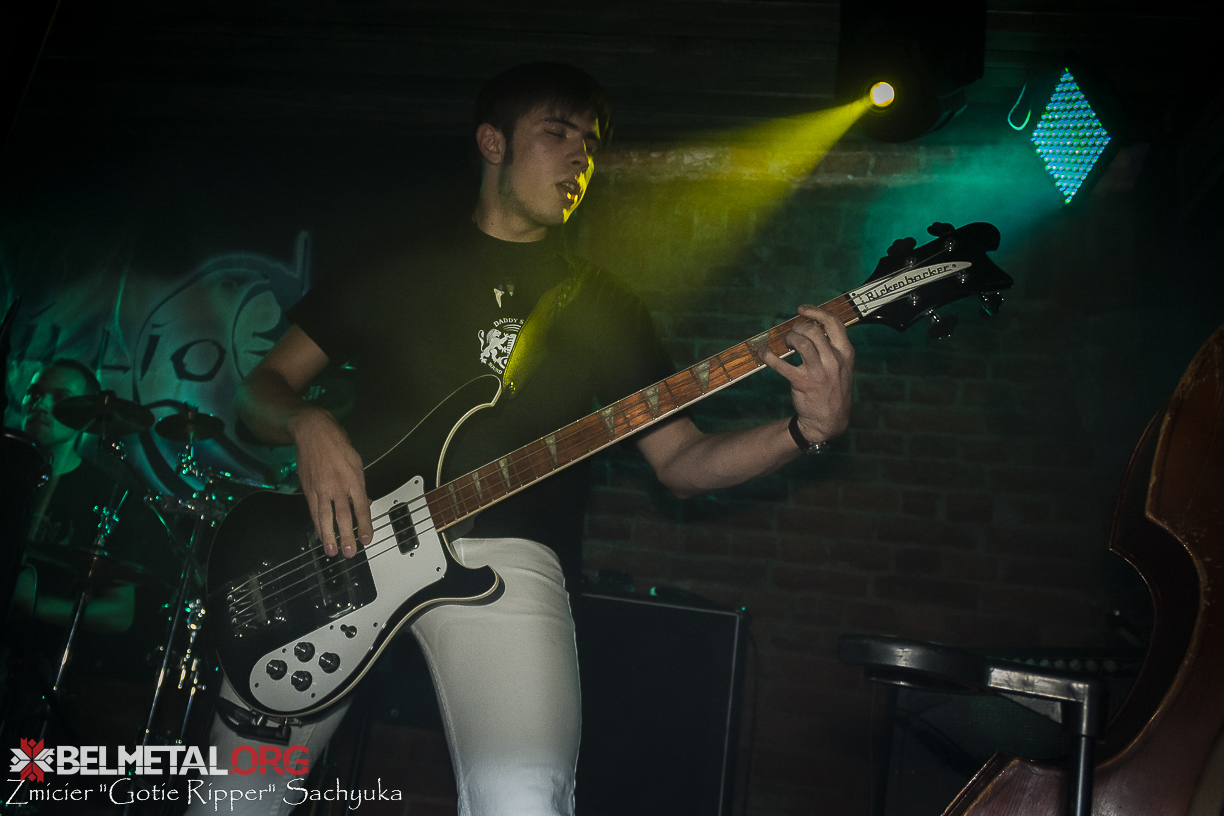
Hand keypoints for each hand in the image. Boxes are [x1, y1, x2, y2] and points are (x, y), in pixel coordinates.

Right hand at [289, 407, 372, 557]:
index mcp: (354, 479)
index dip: (365, 525)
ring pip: (325, 517)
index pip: (361, 508)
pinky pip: (314, 510)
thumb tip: (364, 503)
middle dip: (347, 536)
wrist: (314, 432)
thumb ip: (360, 486)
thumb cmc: (338, 445)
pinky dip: (317, 524)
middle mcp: (337, 486)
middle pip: (343, 516)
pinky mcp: (308, 489)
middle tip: (349, 552)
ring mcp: (321, 488)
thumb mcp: (357, 462)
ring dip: (329, 536)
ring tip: (331, 551)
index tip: (367, 539)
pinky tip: (320, 534)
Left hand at [761, 305, 854, 444]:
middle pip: (814, 330)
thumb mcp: (842, 367)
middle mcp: (834, 360)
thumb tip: (812, 326)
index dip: (816, 312)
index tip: (802, 309)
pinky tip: (763, 352)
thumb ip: (832, 348)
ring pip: (800, 342)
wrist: (829, 420)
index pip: (834, 323)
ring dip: (789, 338)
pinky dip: (768, 355)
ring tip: (786, 343)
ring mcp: (819, 372)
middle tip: (792, 334)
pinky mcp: (802, 382)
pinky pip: (781, 364)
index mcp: (846, 353)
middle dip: (799, 327)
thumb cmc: (833, 390)